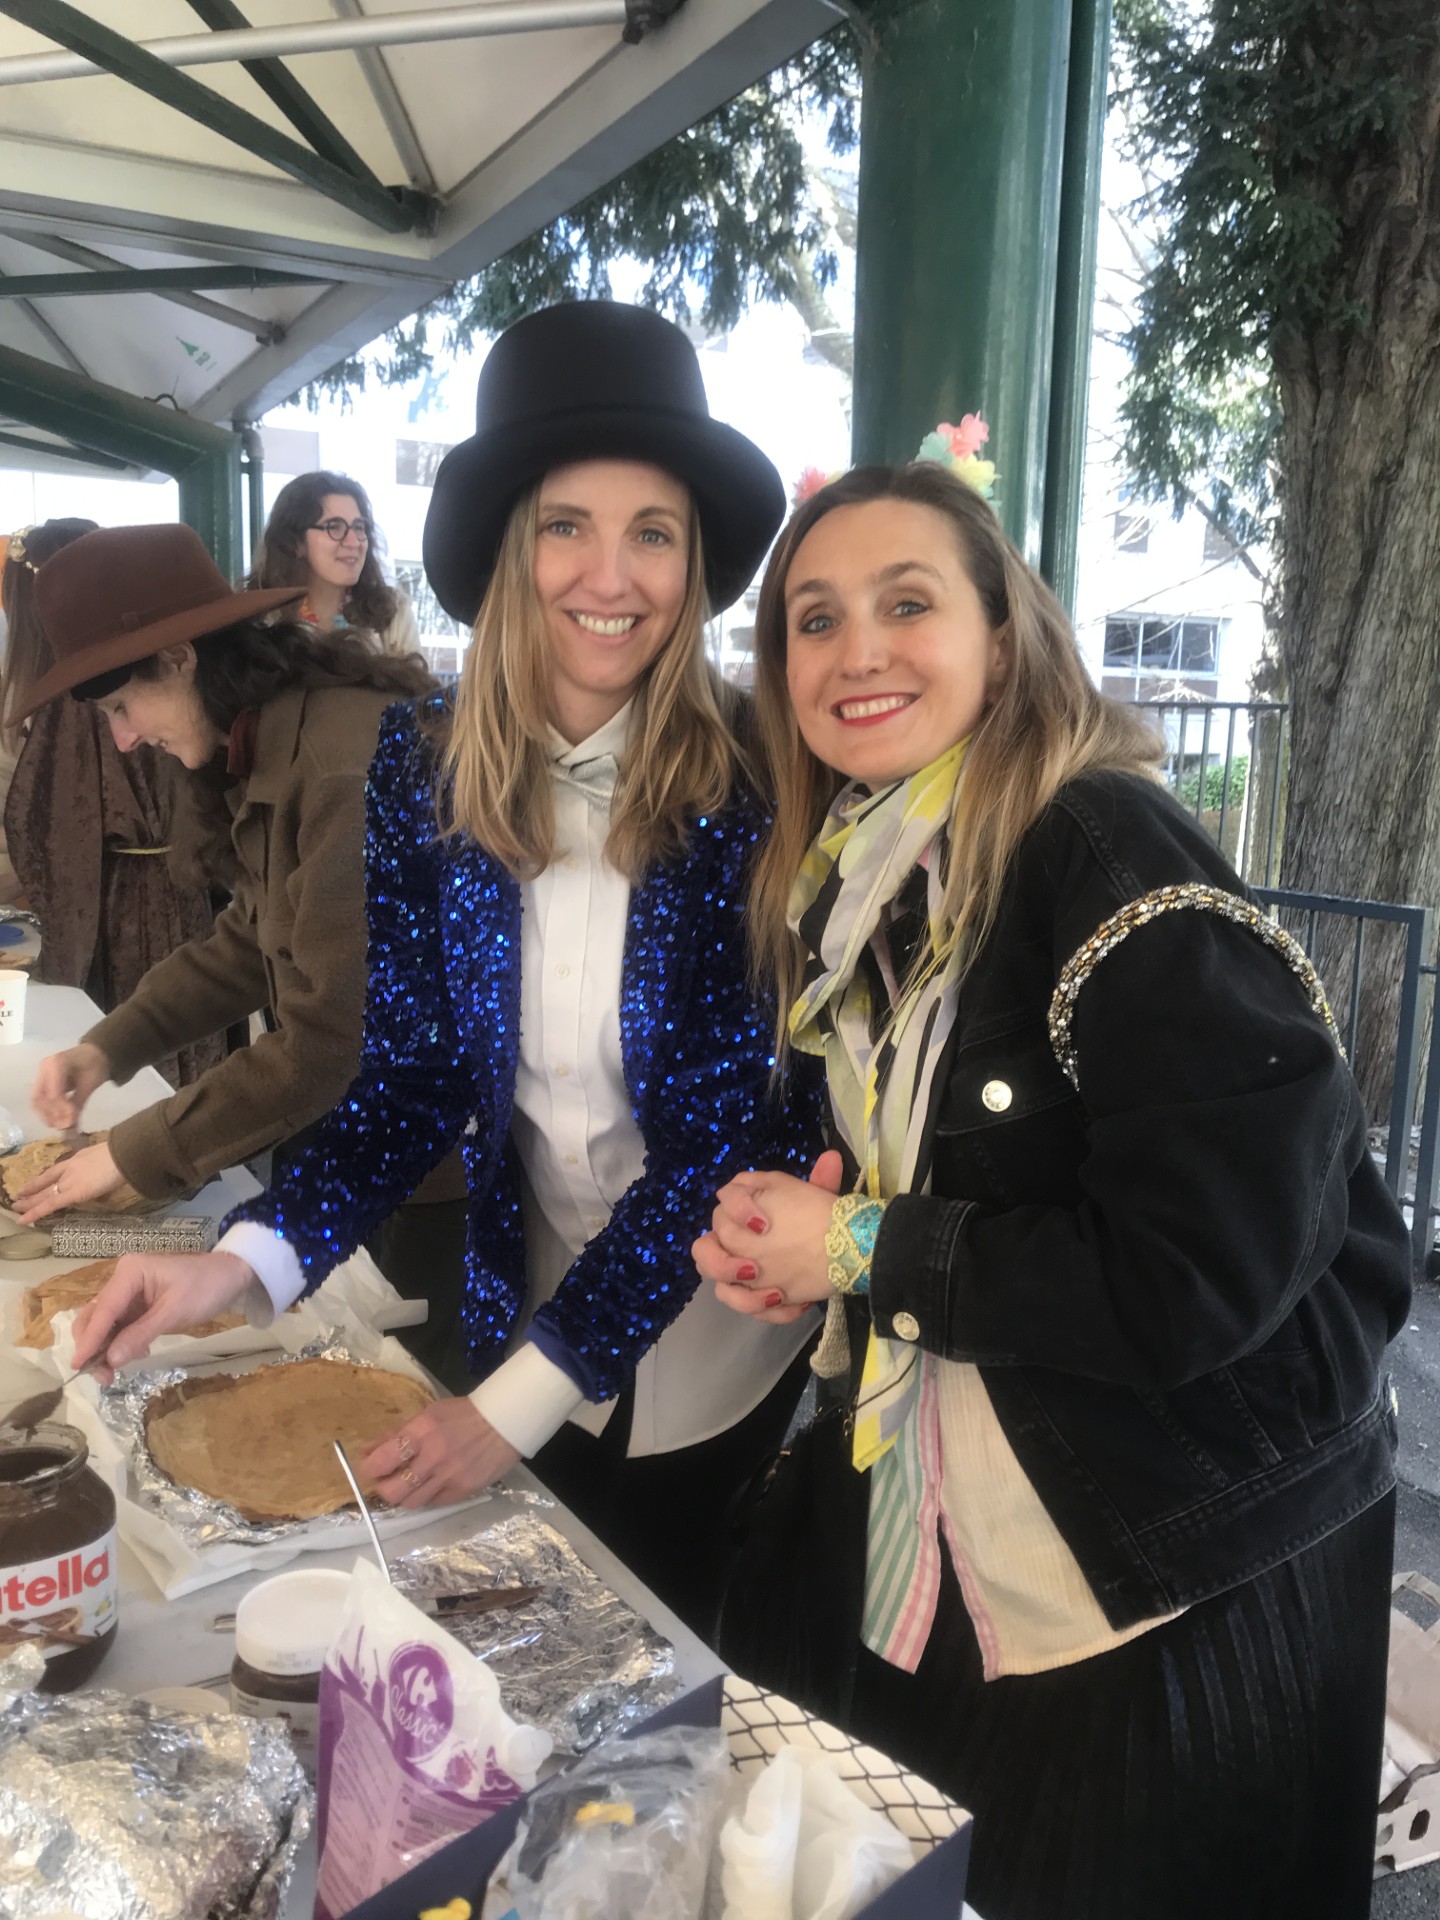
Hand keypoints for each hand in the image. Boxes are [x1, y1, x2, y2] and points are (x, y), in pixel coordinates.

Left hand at [14, 1142, 123, 1223]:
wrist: (123, 1155)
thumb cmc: (123, 1157)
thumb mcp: (108, 1159)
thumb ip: (102, 1170)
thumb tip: (106, 1180)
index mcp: (78, 1159)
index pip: (57, 1171)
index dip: (45, 1178)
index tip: (36, 1183)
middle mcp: (69, 1169)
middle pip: (47, 1182)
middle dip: (33, 1190)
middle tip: (20, 1196)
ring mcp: (69, 1181)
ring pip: (44, 1194)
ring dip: (30, 1202)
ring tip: (16, 1207)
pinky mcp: (71, 1194)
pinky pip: (49, 1205)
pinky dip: (35, 1213)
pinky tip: (23, 1219)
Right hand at [31, 1043, 110, 1129]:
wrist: (97, 1054)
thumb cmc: (95, 1066)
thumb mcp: (90, 1085)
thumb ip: (78, 1104)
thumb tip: (71, 1127)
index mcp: (56, 1064)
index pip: (53, 1093)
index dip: (61, 1110)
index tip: (71, 1123)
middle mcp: (44, 1068)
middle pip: (39, 1097)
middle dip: (50, 1115)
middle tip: (63, 1127)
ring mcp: (42, 1073)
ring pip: (37, 1099)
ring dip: (46, 1115)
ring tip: (60, 1125)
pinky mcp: (43, 1080)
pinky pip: (41, 1098)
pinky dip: (48, 1110)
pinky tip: (58, 1119)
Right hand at [71, 1251, 256, 1380]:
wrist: (230, 1276)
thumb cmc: (206, 1288)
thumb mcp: (175, 1312)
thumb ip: (140, 1335)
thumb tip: (111, 1360)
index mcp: (129, 1272)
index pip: (103, 1310)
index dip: (89, 1340)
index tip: (78, 1366)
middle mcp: (122, 1280)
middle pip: (95, 1316)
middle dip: (94, 1347)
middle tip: (104, 1376)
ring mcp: (128, 1293)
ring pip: (104, 1325)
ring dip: (106, 1349)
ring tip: (116, 1371)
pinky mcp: (136, 1305)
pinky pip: (119, 1327)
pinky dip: (120, 1344)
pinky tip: (135, 1354)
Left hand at [361, 1399, 520, 1509]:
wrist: (504, 1423)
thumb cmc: (463, 1414)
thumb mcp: (427, 1414)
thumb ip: (396, 1432)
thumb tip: (367, 1450)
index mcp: (422, 1431)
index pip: (382, 1460)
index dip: (370, 1468)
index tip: (370, 1467)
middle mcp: (433, 1457)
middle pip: (393, 1490)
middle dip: (383, 1489)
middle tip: (386, 1480)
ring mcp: (449, 1477)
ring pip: (411, 1502)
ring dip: (403, 1496)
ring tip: (407, 1484)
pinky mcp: (463, 1491)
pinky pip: (433, 1504)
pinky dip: (426, 1497)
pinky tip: (429, 1486)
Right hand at [692, 1149, 844, 1322]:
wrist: (841, 1248)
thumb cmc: (822, 1220)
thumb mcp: (822, 1201)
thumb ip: (821, 1181)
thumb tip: (831, 1158)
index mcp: (745, 1211)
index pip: (725, 1200)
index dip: (737, 1210)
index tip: (764, 1225)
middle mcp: (735, 1241)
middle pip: (704, 1252)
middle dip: (723, 1264)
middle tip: (754, 1269)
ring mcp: (743, 1273)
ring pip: (722, 1290)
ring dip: (744, 1297)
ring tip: (776, 1295)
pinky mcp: (757, 1297)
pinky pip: (752, 1310)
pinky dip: (771, 1312)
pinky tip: (797, 1306)